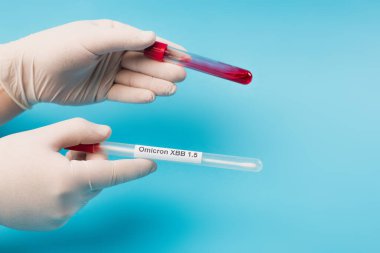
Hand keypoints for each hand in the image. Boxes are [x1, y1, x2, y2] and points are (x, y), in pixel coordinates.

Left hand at [0, 19, 185, 109]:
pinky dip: (138, 95)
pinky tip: (152, 97)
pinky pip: (125, 93)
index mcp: (113, 35)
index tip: (185, 55)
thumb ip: (124, 39)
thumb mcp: (92, 39)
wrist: (32, 74)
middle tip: (181, 76)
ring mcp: (110, 73)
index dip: (167, 48)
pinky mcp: (104, 91)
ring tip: (172, 89)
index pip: (146, 42)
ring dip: (155, 84)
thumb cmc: (59, 48)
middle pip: (145, 62)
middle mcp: (114, 54)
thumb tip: (153, 36)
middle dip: (164, 69)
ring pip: (138, 79)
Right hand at [0, 118, 155, 230]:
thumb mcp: (44, 136)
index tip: (152, 164)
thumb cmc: (8, 160)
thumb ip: (81, 131)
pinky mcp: (53, 223)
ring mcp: (61, 217)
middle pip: (100, 178)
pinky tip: (49, 179)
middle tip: (76, 147)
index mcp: (69, 180)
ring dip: (82, 173)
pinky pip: (74, 201)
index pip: (113, 174)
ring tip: (57, 161)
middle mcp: (69, 204)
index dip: (135, 168)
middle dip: (95, 160)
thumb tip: (107, 134)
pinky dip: (71, 188)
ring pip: (88, 189)